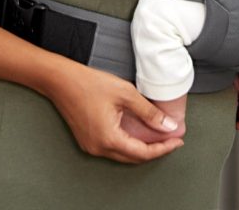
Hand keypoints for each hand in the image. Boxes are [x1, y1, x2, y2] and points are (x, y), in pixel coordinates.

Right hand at [48, 58, 183, 163]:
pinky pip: (113, 147)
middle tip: (170, 138)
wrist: (61, 80)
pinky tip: (137, 131)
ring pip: (123, 153)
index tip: (176, 141)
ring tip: (157, 133)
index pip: (143, 153)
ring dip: (141, 146)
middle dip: (155, 149)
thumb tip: (167, 125)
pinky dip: (128, 142)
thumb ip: (148, 111)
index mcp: (109, 139)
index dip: (163, 148)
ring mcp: (91, 146)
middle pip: (134, 157)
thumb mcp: (125, 93)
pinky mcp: (88, 140)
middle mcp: (99, 147)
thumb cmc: (88, 83)